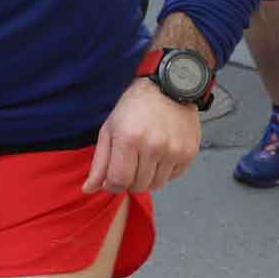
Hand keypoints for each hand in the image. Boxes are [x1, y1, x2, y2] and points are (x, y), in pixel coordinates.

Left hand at [85, 79, 199, 195]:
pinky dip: (165, 172)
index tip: (112, 181)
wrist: (168, 88)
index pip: (119, 181)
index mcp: (128, 139)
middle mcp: (153, 146)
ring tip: (146, 157)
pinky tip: (161, 154)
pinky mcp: (189, 153)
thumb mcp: (109, 130)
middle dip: (130, 180)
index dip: (112, 186)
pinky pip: (173, 177)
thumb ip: (99, 163)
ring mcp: (173, 150)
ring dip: (148, 177)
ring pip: (156, 185)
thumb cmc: (134, 107)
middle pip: (138, 186)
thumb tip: (88, 189)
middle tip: (130, 162)